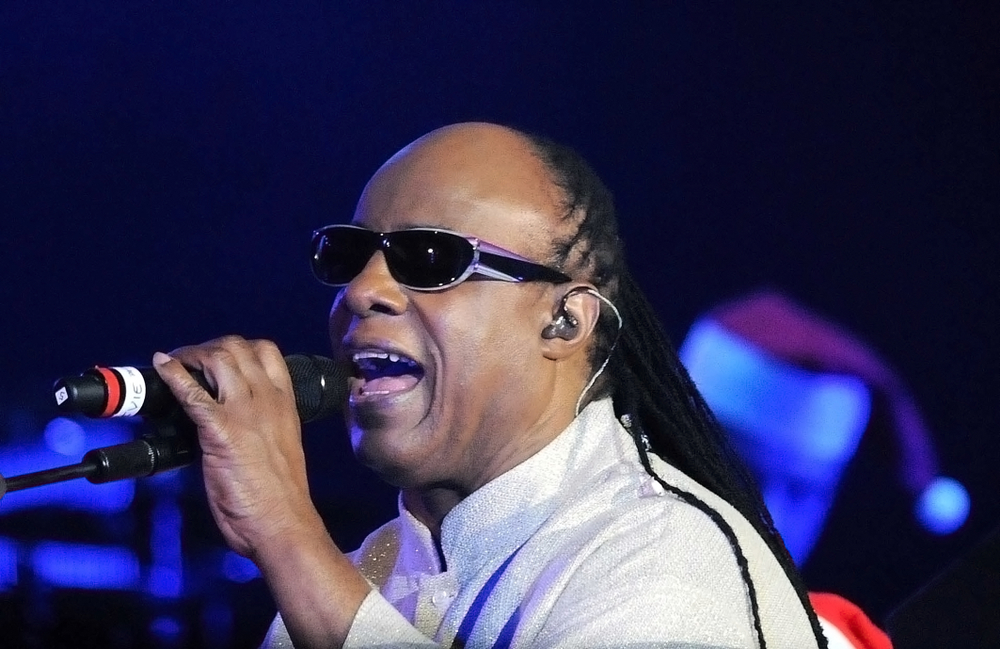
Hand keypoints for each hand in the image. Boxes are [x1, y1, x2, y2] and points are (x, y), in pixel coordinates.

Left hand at [151, 335, 320, 558]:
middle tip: (189, 360)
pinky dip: (173, 375)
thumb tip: (239, 424)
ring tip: (176, 363)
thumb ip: (264, 427)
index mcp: (285, 404)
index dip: (238, 347)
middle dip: (208, 346)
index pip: (266, 353)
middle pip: (237, 347)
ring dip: (191, 355)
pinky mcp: (221, 431)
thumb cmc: (283, 496)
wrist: (283, 524)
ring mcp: (245, 413)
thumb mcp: (280, 447)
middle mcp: (268, 400)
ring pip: (218, 359)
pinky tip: (162, 367)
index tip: (218, 358)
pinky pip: (193, 393)